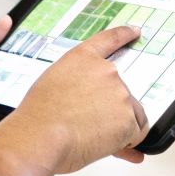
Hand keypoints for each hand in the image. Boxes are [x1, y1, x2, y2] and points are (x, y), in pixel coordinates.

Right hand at [0, 25, 149, 173]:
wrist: (39, 137)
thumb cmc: (38, 118)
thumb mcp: (53, 89)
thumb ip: (79, 91)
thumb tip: (93, 101)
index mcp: (83, 58)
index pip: (109, 40)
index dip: (124, 35)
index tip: (134, 31)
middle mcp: (106, 71)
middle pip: (120, 92)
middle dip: (110, 111)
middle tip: (87, 126)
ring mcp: (120, 93)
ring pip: (131, 114)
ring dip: (117, 127)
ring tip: (90, 136)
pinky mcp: (128, 118)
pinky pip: (136, 134)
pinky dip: (125, 142)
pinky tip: (102, 144)